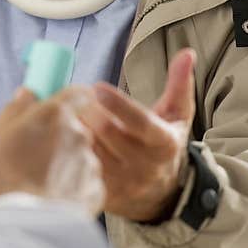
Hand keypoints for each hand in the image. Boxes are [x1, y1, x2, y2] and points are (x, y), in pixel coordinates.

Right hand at [0, 87, 104, 214]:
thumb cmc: (5, 175)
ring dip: (65, 162)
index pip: (78, 92)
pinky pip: (85, 181)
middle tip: (35, 152)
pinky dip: (72, 186)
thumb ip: (16, 108)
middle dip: (60, 136)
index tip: (56, 108)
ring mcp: (90, 163)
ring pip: (80, 155)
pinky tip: (52, 195)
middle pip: (76, 127)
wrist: (24, 221)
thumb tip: (27, 94)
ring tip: (40, 180)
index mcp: (56, 114)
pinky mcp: (95, 190)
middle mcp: (80, 134)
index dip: (68, 99)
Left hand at [79, 49, 196, 222]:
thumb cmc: (163, 144)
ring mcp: (123, 183)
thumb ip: (179, 84)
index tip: (97, 87)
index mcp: (164, 143)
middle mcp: (145, 166)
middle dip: (88, 111)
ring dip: (74, 128)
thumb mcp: (177, 116)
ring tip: (66, 112)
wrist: (160, 194)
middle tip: (74, 96)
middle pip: (108, 133)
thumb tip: (187, 53)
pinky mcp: (103, 193)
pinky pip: (79, 168)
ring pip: (90, 150)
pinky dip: (67, 149)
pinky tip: (61, 135)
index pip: (141, 122)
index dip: (119, 105)